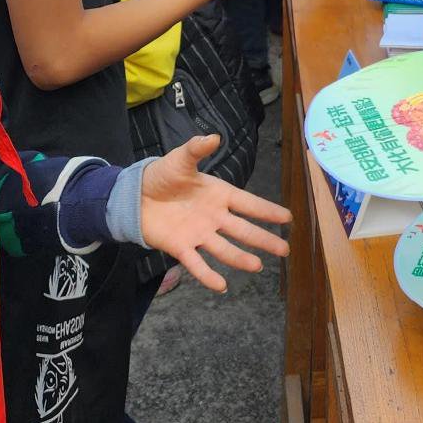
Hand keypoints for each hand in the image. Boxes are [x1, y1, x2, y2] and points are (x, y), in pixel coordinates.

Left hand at [140, 135, 291, 291]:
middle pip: (243, 231)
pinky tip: (221, 286)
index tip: (288, 218)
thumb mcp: (181, 158)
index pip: (248, 204)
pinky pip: (196, 263)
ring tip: (257, 266)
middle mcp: (213, 217)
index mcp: (218, 195)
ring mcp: (198, 234)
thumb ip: (197, 148)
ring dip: (240, 258)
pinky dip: (207, 275)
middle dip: (264, 239)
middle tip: (284, 250)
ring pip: (224, 249)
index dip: (267, 210)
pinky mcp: (180, 247)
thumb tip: (214, 137)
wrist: (134, 194)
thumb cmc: (162, 175)